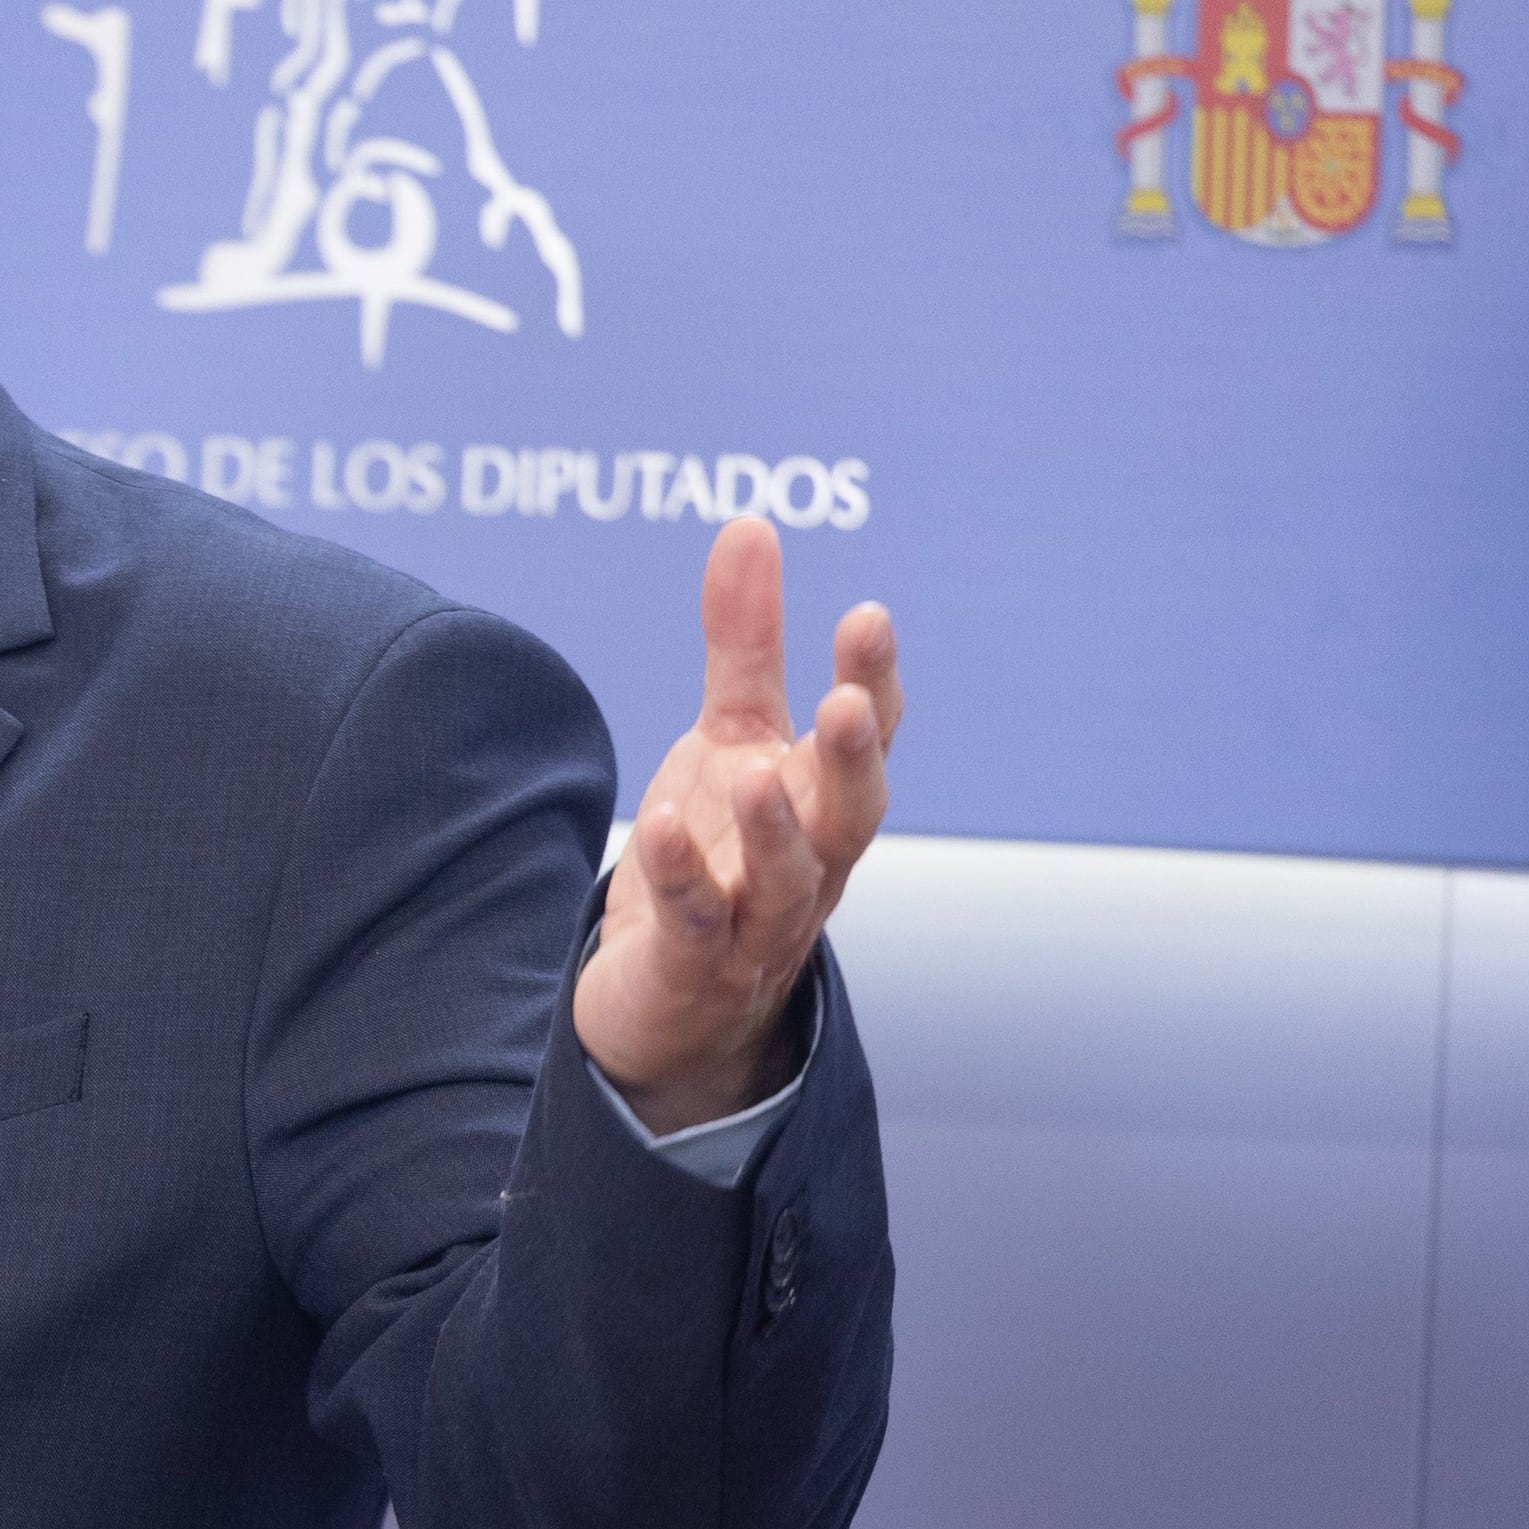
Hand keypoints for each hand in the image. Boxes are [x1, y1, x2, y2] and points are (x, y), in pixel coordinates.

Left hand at [573, 517, 901, 1131]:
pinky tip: (656, 830)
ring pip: (788, 879)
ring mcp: (758, 922)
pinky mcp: (693, 964)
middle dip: (852, 756)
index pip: (865, 740)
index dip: (872, 684)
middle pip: (851, 812)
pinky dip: (683, 877)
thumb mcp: (730, 740)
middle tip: (843, 702)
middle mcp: (809, 863)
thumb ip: (744, 642)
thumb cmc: (720, 857)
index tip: (866, 618)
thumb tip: (752, 524)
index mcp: (822, 800)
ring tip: (756, 772)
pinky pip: (696, 922)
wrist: (669, 1004)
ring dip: (776, 828)